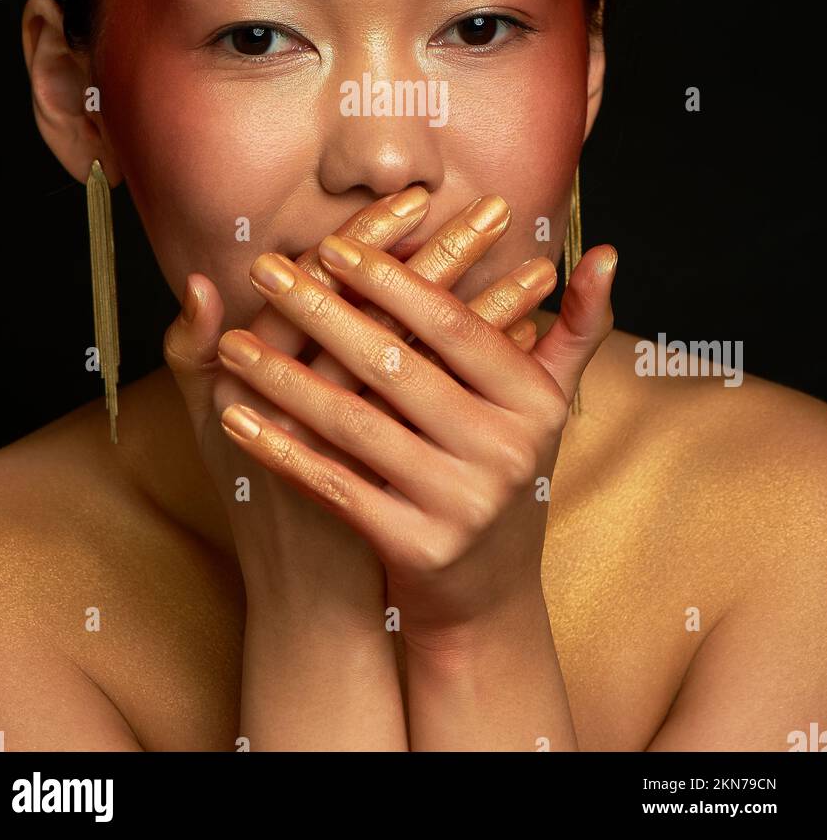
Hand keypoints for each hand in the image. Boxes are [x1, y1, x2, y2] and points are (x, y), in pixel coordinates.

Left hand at [214, 197, 616, 639]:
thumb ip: (574, 326)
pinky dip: (281, 449)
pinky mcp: (416, 548)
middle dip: (321, 312)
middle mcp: (506, 451)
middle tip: (266, 270)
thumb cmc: (504, 468)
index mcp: (535, 401)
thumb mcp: (550, 401)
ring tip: (232, 342)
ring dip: (284, 379)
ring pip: (355, 424)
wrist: (490, 595)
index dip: (391, 280)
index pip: (453, 325)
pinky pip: (334, 485)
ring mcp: (461, 504)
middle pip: (396, 366)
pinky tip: (236, 416)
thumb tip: (608, 254)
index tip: (331, 244)